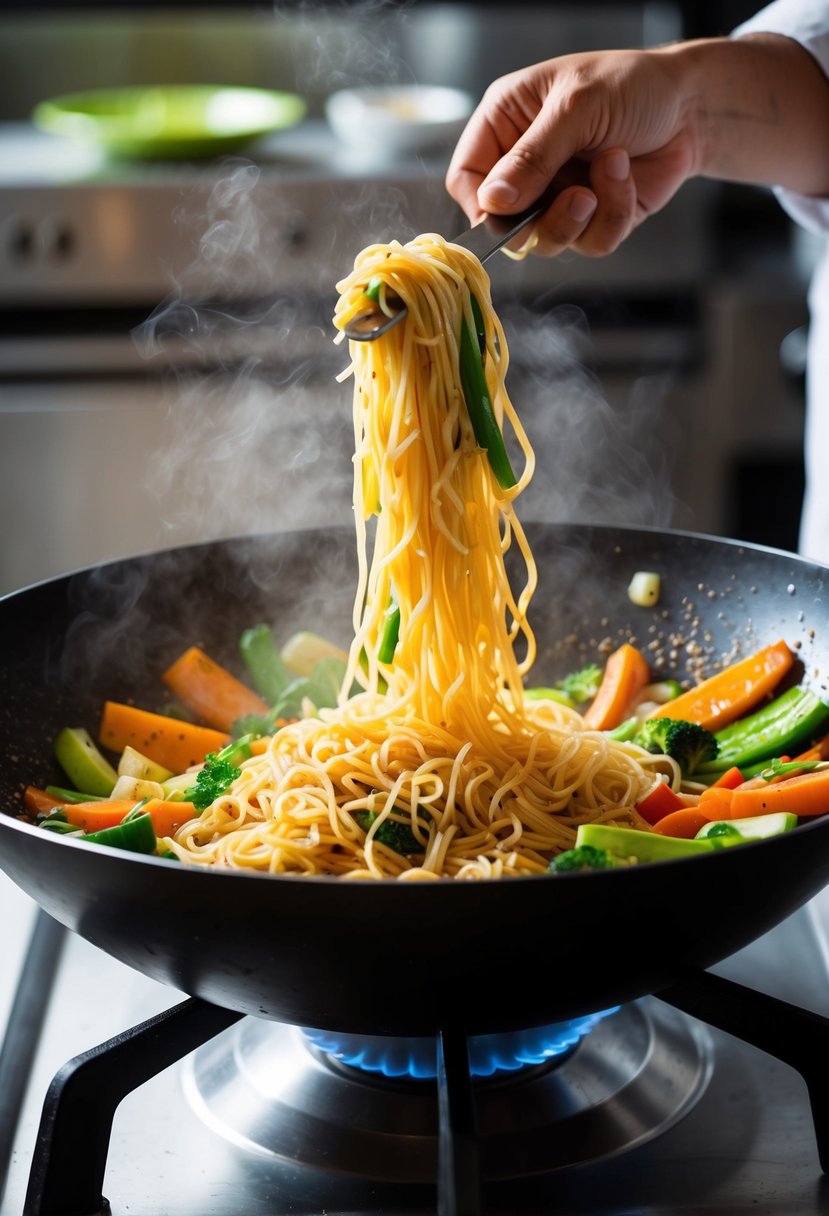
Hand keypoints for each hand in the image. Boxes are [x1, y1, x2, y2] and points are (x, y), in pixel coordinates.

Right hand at [446, 48, 698, 257]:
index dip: (481, 202)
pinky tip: (625, 173)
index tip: (506, 211)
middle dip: (540, 218)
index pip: (467, 178)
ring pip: (546, 242)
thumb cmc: (631, 86)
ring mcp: (558, 196)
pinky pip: (589, 243)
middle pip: (503, 222)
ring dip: (578, 218)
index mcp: (506, 124)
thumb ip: (532, 158)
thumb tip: (492, 203)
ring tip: (608, 174)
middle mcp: (526, 165)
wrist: (691, 105)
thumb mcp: (576, 108)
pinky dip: (612, 214)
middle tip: (576, 197)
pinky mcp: (592, 220)